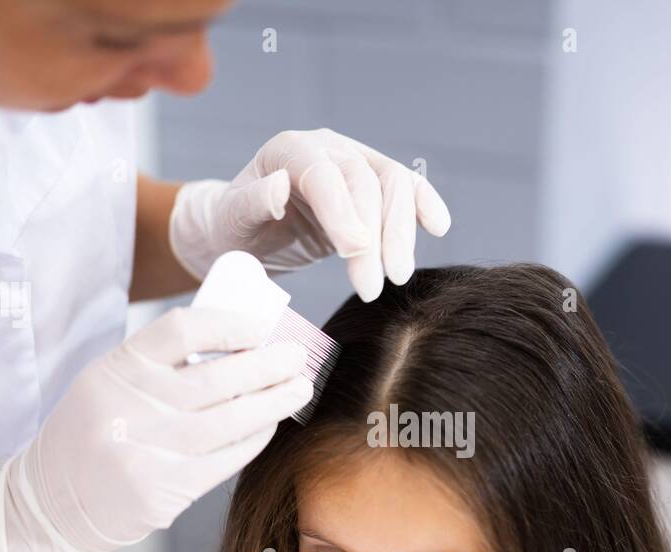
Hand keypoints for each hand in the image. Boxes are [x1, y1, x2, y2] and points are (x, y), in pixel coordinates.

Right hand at [0, 304, 311, 551]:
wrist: (50, 501)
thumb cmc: (94, 432)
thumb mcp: (110, 383)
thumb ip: (162, 364)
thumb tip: (241, 344)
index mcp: (115, 368)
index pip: (181, 330)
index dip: (229, 325)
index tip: (261, 328)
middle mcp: (127, 407)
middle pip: (216, 378)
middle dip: (267, 365)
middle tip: (298, 358)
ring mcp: (144, 452)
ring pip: (229, 421)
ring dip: (273, 403)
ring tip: (298, 389)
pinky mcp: (160, 491)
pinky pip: (224, 460)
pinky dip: (253, 440)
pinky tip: (268, 427)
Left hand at [168, 127, 451, 301]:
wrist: (247, 231)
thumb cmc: (235, 227)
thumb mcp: (232, 220)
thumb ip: (253, 201)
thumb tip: (280, 186)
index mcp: (290, 150)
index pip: (326, 173)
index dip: (343, 211)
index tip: (354, 251)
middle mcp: (327, 148)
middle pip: (366, 180)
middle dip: (376, 234)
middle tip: (374, 285)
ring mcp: (353, 164)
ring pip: (393, 185)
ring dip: (402, 232)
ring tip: (397, 277)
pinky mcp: (371, 188)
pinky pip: (406, 189)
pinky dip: (424, 205)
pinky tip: (439, 227)